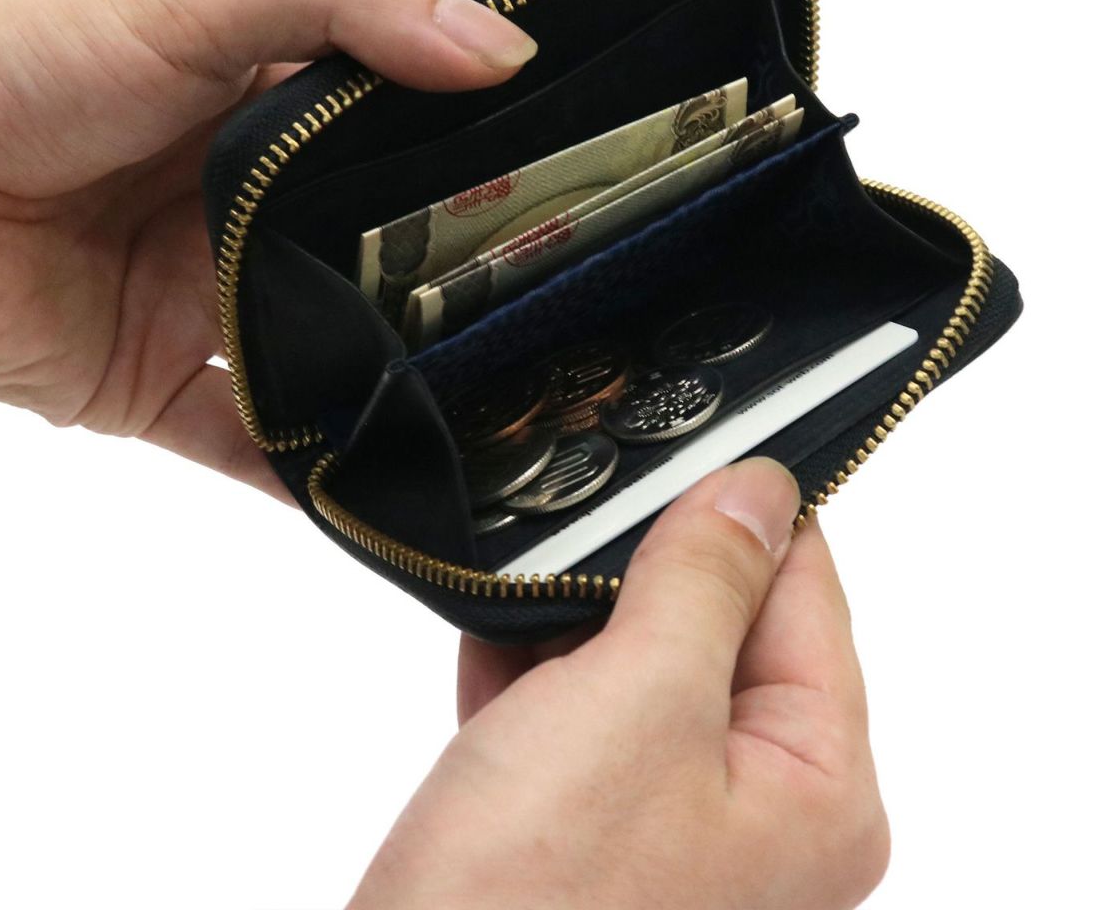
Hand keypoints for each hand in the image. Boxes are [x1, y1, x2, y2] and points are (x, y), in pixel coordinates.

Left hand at [0, 0, 536, 493]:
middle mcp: (248, 199)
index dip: (494, 149)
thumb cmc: (13, 54)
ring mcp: (204, 295)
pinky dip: (307, 474)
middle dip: (462, 280)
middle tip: (574, 309)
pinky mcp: (148, 382)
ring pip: (329, 352)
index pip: (411, 125)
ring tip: (506, 405)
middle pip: (381, 251)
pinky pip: (247, 441)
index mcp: (272, 97)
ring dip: (398, 379)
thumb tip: (502, 47)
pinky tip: (387, 494)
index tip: (594, 183)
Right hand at [351, 459, 888, 909]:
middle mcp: (762, 813)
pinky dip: (533, 675)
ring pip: (637, 666)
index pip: (805, 592)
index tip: (679, 441)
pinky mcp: (591, 838)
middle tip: (577, 507)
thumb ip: (704, 582)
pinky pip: (578, 720)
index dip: (739, 509)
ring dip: (575, 618)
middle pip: (718, 625)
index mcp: (817, 787)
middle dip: (638, 567)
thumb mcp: (638, 703)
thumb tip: (758, 487)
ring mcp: (672, 829)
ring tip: (522, 572)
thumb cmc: (534, 902)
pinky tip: (488, 636)